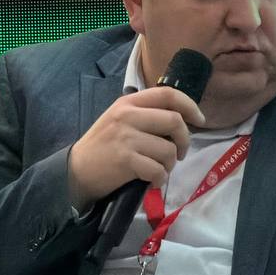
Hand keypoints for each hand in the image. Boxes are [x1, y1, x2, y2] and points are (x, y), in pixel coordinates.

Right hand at [68, 86, 205, 210]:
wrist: (76, 170)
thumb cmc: (103, 146)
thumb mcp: (120, 119)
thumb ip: (145, 114)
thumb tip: (180, 120)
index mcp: (128, 102)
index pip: (167, 93)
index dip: (189, 105)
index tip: (199, 119)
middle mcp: (128, 115)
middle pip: (174, 121)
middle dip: (184, 141)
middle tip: (179, 153)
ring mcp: (126, 138)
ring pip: (168, 149)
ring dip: (170, 165)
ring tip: (160, 169)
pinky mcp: (125, 160)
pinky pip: (157, 170)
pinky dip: (160, 179)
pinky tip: (152, 181)